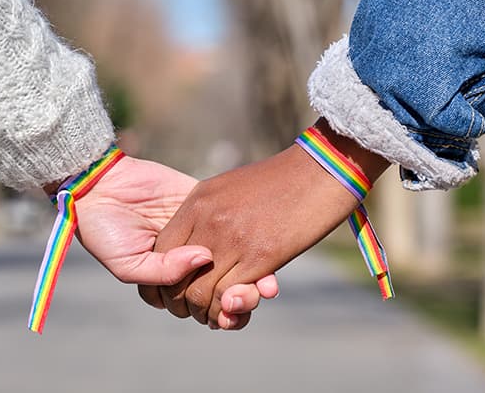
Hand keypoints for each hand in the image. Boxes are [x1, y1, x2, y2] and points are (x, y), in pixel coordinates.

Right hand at [61, 155, 278, 317]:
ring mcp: (199, 233)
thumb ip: (164, 272)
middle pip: (225, 287)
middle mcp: (189, 261)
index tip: (231, 318)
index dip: (222, 315)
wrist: (99, 186)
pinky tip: (264, 254)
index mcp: (172, 281)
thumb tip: (205, 258)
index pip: (204, 305)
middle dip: (243, 299)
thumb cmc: (105, 231)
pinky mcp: (203, 205)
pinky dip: (249, 239)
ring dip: (254, 275)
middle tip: (252, 300)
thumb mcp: (129, 264)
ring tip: (265, 287)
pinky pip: (232, 224)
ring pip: (236, 259)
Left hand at [150, 121, 389, 327]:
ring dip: (203, 311)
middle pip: (175, 274)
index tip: (180, 285)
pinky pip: (227, 296)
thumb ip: (209, 212)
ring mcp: (232, 239)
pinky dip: (226, 311)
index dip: (167, 274)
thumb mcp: (231, 187)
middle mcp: (208, 220)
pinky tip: (232, 312)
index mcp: (198, 201)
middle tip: (193, 309)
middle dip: (180, 299)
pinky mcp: (259, 256)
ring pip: (199, 292)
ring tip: (214, 316)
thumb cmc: (280, 179)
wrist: (321, 169)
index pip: (163, 248)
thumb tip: (198, 241)